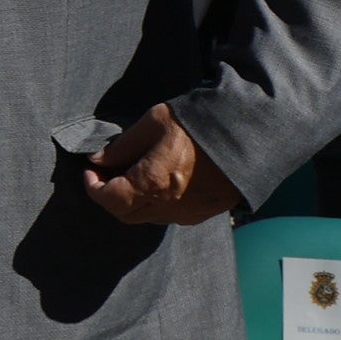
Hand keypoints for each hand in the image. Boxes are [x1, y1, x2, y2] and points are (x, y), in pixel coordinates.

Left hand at [82, 103, 242, 227]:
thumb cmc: (199, 123)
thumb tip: (98, 160)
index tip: (90, 170)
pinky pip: (169, 216)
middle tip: (104, 174)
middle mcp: (168, 204)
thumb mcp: (154, 122)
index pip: (109, 199)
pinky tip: (156, 184)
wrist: (250, 134)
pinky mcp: (204, 213)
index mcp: (153, 182)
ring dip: (131, 202)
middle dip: (109, 197)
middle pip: (125, 214)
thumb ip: (123, 145)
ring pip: (146, 217)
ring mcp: (188, 212)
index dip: (93, 187)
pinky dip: (153, 205)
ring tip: (129, 176)